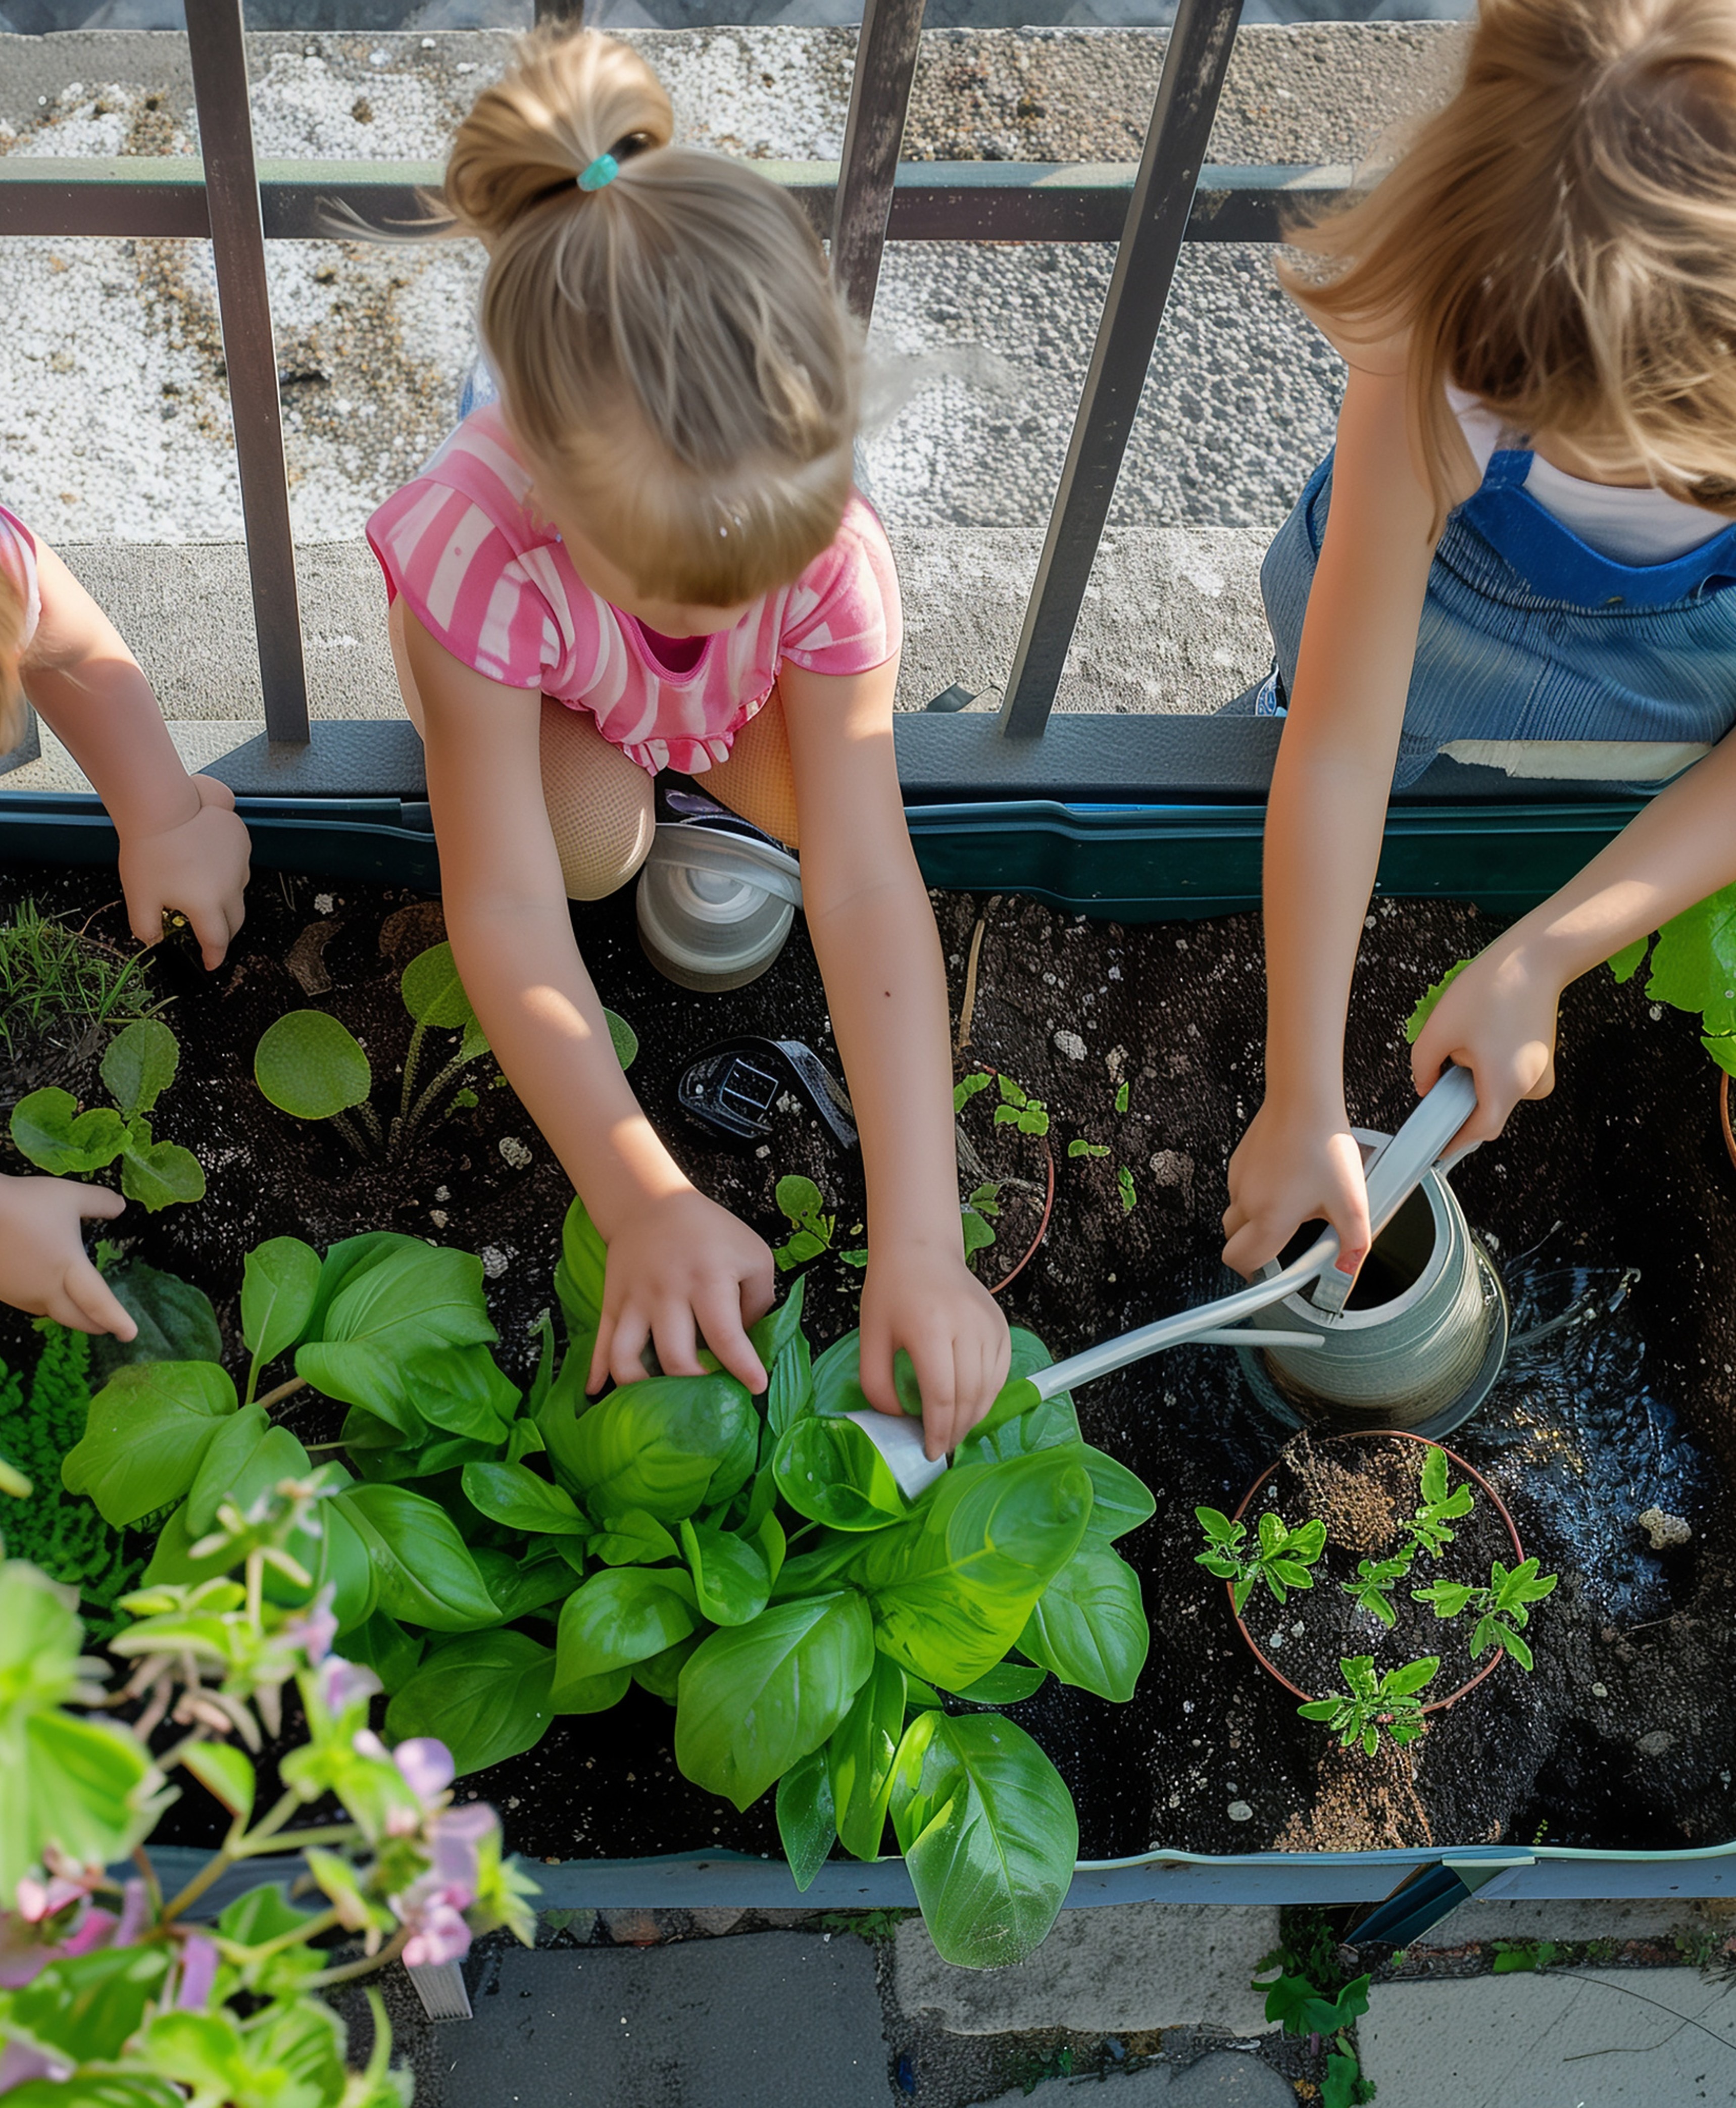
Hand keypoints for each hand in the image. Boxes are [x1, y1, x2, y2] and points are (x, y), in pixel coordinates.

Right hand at [0, 1175, 135, 1334]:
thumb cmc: (24, 1203)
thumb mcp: (70, 1196)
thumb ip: (100, 1202)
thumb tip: (121, 1207)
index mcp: (69, 1269)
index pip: (98, 1302)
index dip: (116, 1320)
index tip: (130, 1334)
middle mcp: (44, 1290)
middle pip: (75, 1318)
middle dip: (95, 1324)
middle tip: (110, 1327)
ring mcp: (19, 1294)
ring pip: (50, 1312)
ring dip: (68, 1314)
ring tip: (80, 1309)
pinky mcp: (1, 1291)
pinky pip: (28, 1303)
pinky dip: (44, 1302)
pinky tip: (45, 1291)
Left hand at [117, 773, 249, 969]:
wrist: (162, 807)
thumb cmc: (148, 852)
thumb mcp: (138, 897)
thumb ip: (146, 928)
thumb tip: (153, 942)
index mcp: (206, 905)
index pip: (217, 941)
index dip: (214, 957)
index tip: (210, 964)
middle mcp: (231, 888)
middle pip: (235, 922)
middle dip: (224, 934)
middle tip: (209, 934)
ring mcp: (240, 865)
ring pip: (239, 894)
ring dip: (226, 902)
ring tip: (204, 893)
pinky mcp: (242, 844)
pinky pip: (240, 868)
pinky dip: (228, 874)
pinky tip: (208, 865)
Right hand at [587, 1186, 774, 1395]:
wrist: (652, 1202)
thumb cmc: (712, 1233)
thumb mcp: (752, 1255)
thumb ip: (759, 1302)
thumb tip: (748, 1348)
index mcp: (707, 1279)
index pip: (725, 1335)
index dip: (742, 1367)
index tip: (755, 1387)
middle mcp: (667, 1292)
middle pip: (674, 1356)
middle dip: (694, 1387)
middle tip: (711, 1397)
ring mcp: (634, 1300)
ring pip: (627, 1357)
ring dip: (643, 1389)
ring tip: (663, 1403)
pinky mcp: (612, 1303)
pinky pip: (601, 1343)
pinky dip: (598, 1372)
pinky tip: (600, 1394)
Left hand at [858, 1241, 1010, 1460]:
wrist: (920, 1250)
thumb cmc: (891, 1292)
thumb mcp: (870, 1337)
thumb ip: (877, 1385)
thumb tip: (900, 1419)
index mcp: (929, 1327)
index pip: (941, 1395)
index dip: (937, 1431)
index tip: (929, 1451)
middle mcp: (966, 1325)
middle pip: (969, 1396)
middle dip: (956, 1431)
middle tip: (940, 1447)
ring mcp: (989, 1324)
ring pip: (989, 1389)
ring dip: (973, 1418)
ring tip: (953, 1431)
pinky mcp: (1001, 1325)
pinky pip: (1001, 1373)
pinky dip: (987, 1396)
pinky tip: (969, 1406)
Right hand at [1223, 1095, 1369, 1281]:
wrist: (1303, 1100)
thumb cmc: (1324, 1145)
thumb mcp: (1351, 1202)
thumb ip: (1352, 1244)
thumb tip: (1347, 1274)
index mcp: (1269, 1218)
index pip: (1242, 1262)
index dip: (1254, 1277)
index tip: (1272, 1277)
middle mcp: (1245, 1201)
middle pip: (1233, 1242)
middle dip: (1253, 1249)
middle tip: (1285, 1240)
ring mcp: (1237, 1180)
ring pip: (1237, 1215)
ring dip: (1256, 1220)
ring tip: (1293, 1203)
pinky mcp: (1238, 1161)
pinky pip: (1240, 1190)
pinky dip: (1256, 1194)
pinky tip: (1286, 1179)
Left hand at [1410, 938, 1559, 1148]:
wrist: (1536, 958)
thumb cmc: (1493, 988)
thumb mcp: (1440, 1029)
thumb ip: (1424, 1067)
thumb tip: (1425, 1088)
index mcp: (1507, 1084)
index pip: (1479, 1131)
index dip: (1453, 1141)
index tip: (1434, 1147)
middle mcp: (1531, 1086)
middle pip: (1487, 1112)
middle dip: (1460, 1096)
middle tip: (1445, 1067)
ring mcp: (1541, 1074)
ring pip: (1496, 1093)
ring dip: (1475, 1077)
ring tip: (1470, 1039)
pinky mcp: (1542, 1062)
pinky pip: (1508, 1078)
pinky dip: (1489, 1068)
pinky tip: (1484, 1036)